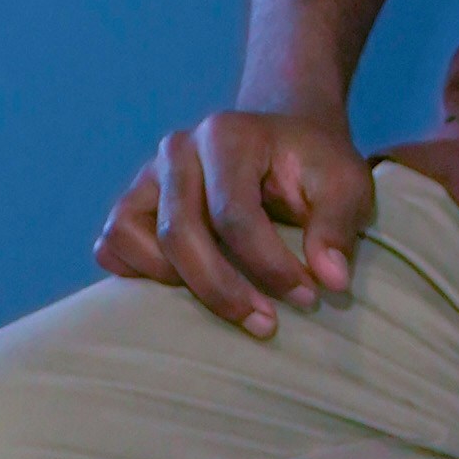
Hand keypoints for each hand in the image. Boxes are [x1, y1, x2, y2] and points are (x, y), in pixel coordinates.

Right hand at [97, 105, 375, 337]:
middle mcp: (177, 149)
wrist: (284, 140)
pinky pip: (112, 246)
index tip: (308, 296)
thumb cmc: (314, 167)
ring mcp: (147, 176)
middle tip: (266, 324)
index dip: (270, 267)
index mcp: (227, 135)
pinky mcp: (131, 203)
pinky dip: (139, 274)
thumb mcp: (346, 184)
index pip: (234, 216)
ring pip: (131, 239)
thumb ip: (338, 226)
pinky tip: (188, 289)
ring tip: (229, 302)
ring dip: (177, 284)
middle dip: (223, 290)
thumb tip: (330, 281)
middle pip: (179, 234)